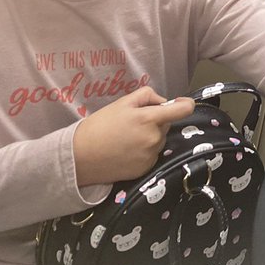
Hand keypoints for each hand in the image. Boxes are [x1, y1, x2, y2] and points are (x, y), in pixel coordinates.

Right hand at [73, 87, 193, 185]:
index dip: (185, 104)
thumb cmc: (99, 126)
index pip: (184, 110)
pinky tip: (126, 151)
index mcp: (150, 119)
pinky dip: (144, 151)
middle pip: (166, 124)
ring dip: (150, 136)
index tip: (180, 103)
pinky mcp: (145, 169)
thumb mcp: (122, 103)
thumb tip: (164, 102)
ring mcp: (150, 155)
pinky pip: (152, 154)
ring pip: (159, 139)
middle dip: (156, 121)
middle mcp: (154, 138)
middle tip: (133, 123)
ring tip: (126, 138)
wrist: (79, 157)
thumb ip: (147, 96)